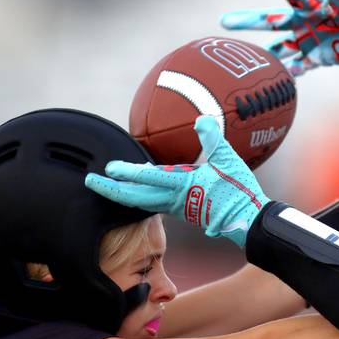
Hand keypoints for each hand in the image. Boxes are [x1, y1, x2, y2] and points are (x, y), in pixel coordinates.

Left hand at [85, 116, 268, 246]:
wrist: (248, 220)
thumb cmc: (239, 190)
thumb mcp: (228, 160)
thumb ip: (213, 138)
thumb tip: (202, 118)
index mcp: (184, 186)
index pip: (150, 178)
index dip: (128, 172)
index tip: (109, 167)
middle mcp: (176, 200)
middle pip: (135, 197)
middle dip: (111, 190)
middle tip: (90, 181)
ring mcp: (179, 208)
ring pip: (143, 201)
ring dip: (124, 193)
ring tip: (110, 183)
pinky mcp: (185, 211)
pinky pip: (155, 203)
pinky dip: (142, 195)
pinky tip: (141, 188)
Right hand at [221, 0, 338, 85]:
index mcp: (312, 3)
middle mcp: (305, 20)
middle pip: (272, 19)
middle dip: (248, 20)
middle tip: (224, 21)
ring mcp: (309, 40)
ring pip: (278, 46)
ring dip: (261, 52)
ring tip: (239, 59)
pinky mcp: (316, 58)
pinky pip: (295, 67)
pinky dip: (283, 74)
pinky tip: (268, 81)